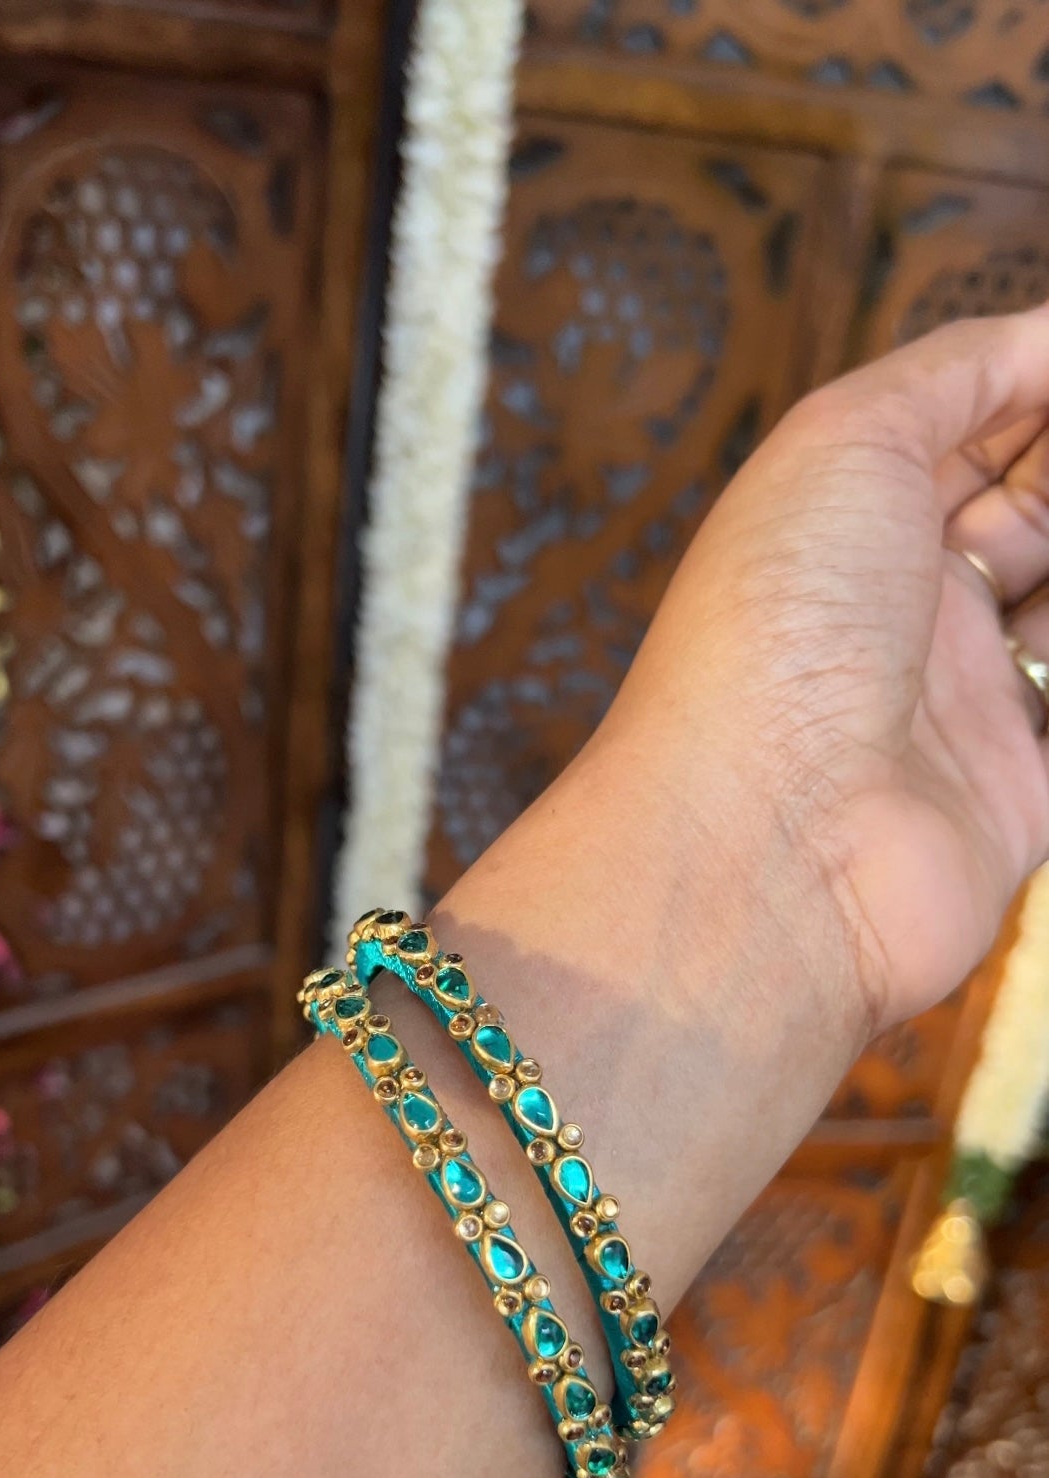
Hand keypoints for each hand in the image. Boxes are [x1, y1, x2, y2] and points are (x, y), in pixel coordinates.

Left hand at [626, 309, 1048, 1029]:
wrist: (764, 840)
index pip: (992, 421)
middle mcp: (918, 604)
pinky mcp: (1023, 796)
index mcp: (863, 515)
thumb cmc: (778, 628)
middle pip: (1042, 510)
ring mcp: (975, 702)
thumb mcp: (847, 443)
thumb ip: (957, 372)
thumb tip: (1047, 329)